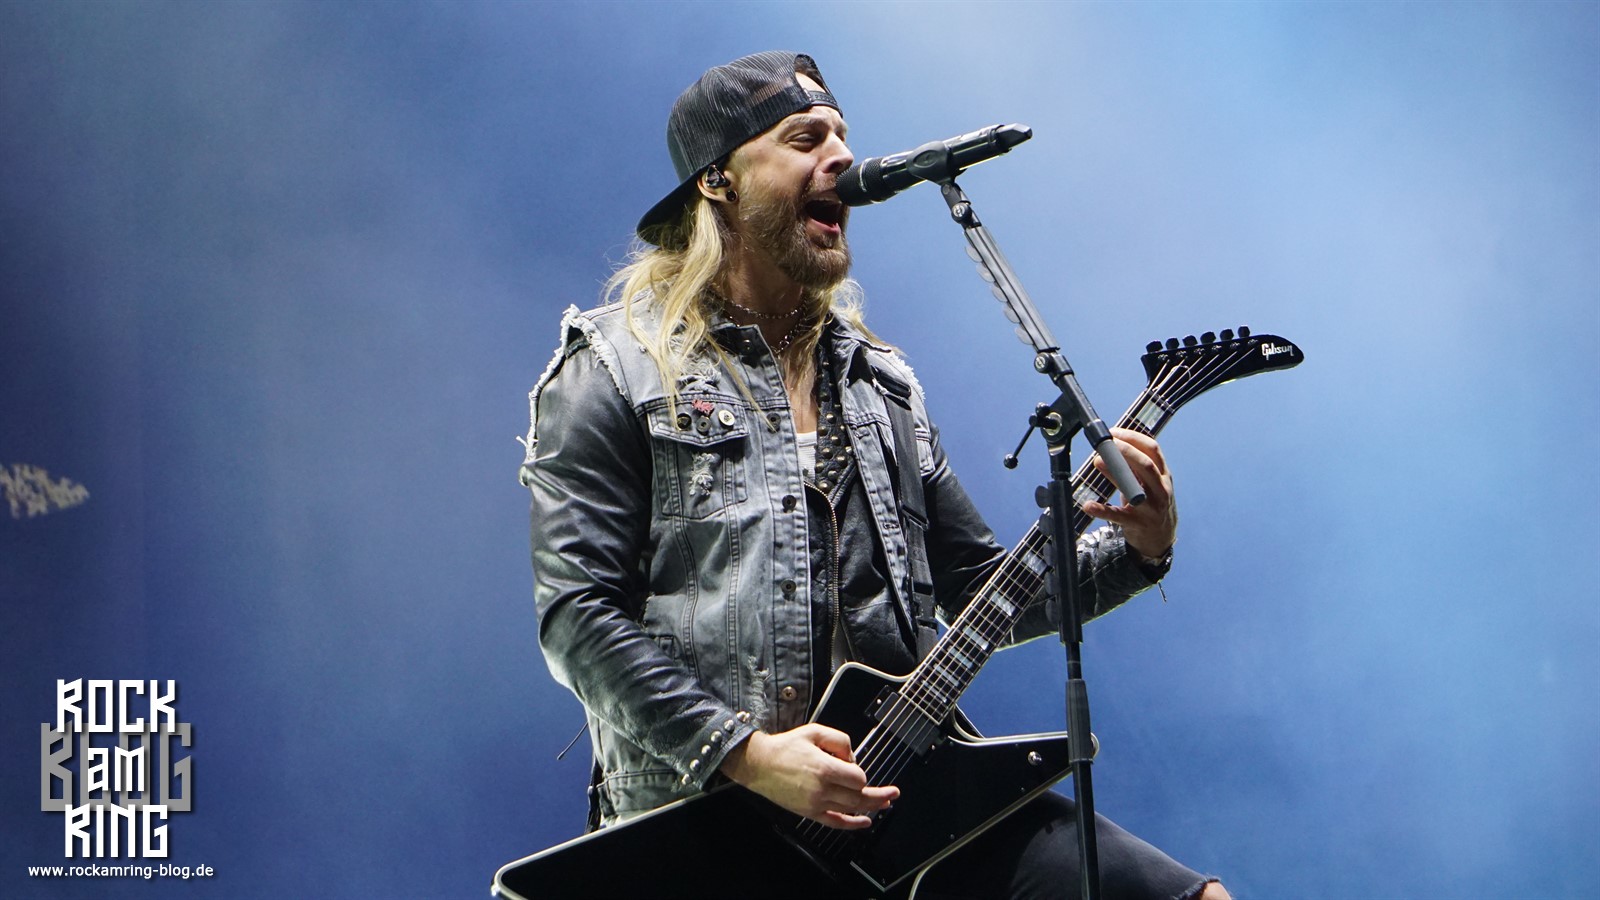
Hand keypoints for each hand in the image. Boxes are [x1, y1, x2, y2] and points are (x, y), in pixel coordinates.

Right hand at [719, 724, 898, 829]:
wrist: (759, 764)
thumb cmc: (785, 747)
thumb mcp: (815, 731)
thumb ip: (840, 740)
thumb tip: (852, 758)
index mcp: (824, 768)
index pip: (858, 777)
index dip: (860, 772)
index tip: (851, 765)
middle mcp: (822, 789)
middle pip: (860, 797)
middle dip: (879, 795)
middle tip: (894, 793)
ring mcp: (816, 803)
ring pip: (851, 809)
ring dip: (871, 807)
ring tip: (885, 803)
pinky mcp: (809, 812)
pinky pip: (836, 822)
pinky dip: (853, 824)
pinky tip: (865, 822)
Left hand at [1080, 427, 1176, 558]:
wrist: (1161, 538)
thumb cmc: (1152, 503)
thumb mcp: (1151, 483)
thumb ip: (1137, 466)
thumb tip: (1113, 445)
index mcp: (1164, 475)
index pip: (1153, 450)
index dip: (1134, 438)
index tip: (1114, 432)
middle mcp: (1161, 490)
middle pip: (1147, 465)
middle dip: (1126, 451)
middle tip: (1106, 443)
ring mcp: (1151, 508)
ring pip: (1134, 488)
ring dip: (1115, 473)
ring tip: (1097, 461)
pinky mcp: (1137, 524)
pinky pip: (1118, 516)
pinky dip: (1103, 510)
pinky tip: (1088, 505)